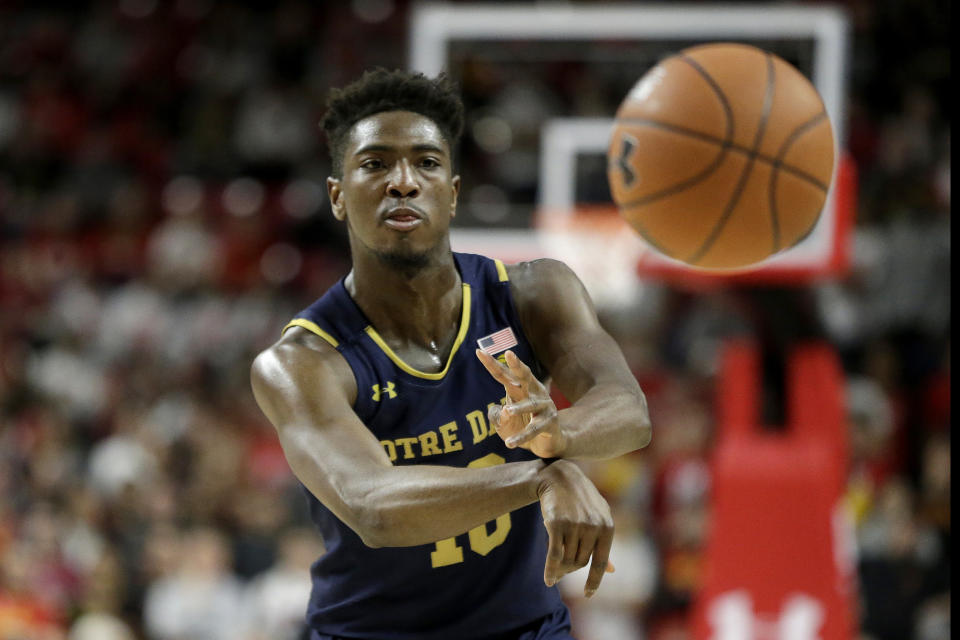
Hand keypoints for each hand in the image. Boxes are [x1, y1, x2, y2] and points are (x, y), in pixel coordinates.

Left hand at [476, 349, 566, 457]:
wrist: (548, 444)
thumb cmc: (522, 427)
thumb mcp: (504, 423)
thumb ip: (497, 416)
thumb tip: (501, 410)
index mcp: (520, 389)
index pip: (504, 375)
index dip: (492, 364)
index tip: (479, 351)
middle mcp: (534, 393)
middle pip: (524, 376)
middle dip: (517, 365)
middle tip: (509, 354)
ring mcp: (544, 406)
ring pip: (531, 405)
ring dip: (519, 408)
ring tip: (508, 411)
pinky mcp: (550, 423)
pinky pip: (534, 429)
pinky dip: (522, 436)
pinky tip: (510, 442)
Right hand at [536, 459, 614, 596]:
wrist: (559, 477)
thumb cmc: (581, 499)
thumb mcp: (598, 517)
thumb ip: (604, 543)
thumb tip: (612, 571)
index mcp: (607, 526)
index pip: (600, 562)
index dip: (594, 581)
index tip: (588, 594)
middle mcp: (592, 527)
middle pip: (580, 562)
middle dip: (571, 570)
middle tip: (563, 572)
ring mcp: (574, 525)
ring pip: (567, 559)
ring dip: (560, 569)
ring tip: (556, 569)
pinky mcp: (556, 524)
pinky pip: (553, 556)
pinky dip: (550, 571)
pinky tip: (548, 580)